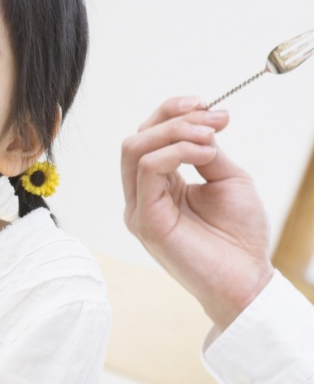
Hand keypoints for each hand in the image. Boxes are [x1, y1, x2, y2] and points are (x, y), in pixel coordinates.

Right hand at [121, 96, 273, 330]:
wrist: (247, 278)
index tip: (209, 106)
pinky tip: (204, 154)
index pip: (149, 136)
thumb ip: (205, 151)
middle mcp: (142, 196)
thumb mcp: (226, 177)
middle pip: (137, 138)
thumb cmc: (238, 236)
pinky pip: (147, 171)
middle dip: (175, 119)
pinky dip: (176, 152)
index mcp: (159, 185)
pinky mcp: (145, 222)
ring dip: (175, 133)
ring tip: (210, 138)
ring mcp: (139, 209)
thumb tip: (198, 125)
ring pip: (136, 150)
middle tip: (215, 121)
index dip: (173, 112)